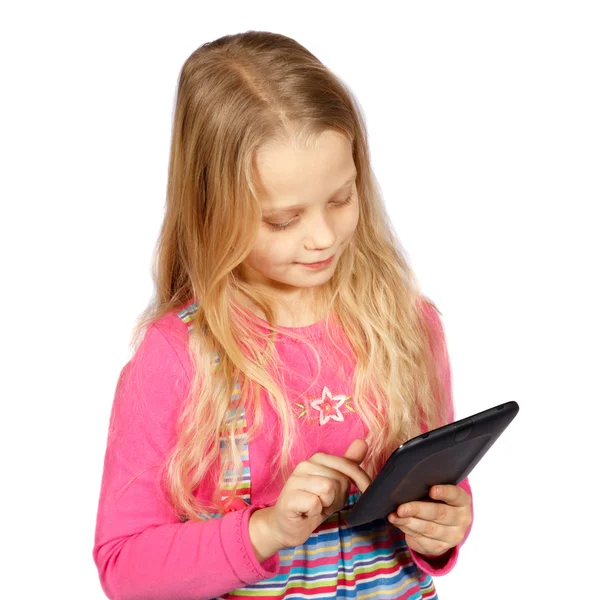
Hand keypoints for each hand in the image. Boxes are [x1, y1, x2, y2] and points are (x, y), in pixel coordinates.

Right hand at [252, 439, 371, 555]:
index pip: (348, 465)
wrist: (286, 526)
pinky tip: (306, 513)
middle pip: (340, 480)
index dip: (361, 481)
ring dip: (327, 505)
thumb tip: (363, 442)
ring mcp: (295, 480)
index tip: (366, 492)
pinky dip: (315, 512)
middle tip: (325, 504)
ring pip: (328, 489)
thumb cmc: (312, 504)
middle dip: (339, 498)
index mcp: (318, 459)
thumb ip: (348, 464)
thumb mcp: (335, 485)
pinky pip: (315, 503)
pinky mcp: (289, 498)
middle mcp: (305, 465)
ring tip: (317, 508)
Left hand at [387, 484, 471, 556]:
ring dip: (408, 522)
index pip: (455, 495)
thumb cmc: (438, 501)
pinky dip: (407, 530)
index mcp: (462, 502)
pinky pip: (421, 539)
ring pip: (428, 529)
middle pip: (439, 514)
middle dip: (417, 510)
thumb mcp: (439, 492)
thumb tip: (406, 486)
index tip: (431, 490)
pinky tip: (398, 523)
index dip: (444, 492)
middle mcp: (461, 520)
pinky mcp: (439, 547)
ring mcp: (451, 536)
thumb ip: (428, 487)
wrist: (446, 526)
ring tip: (394, 516)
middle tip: (401, 508)